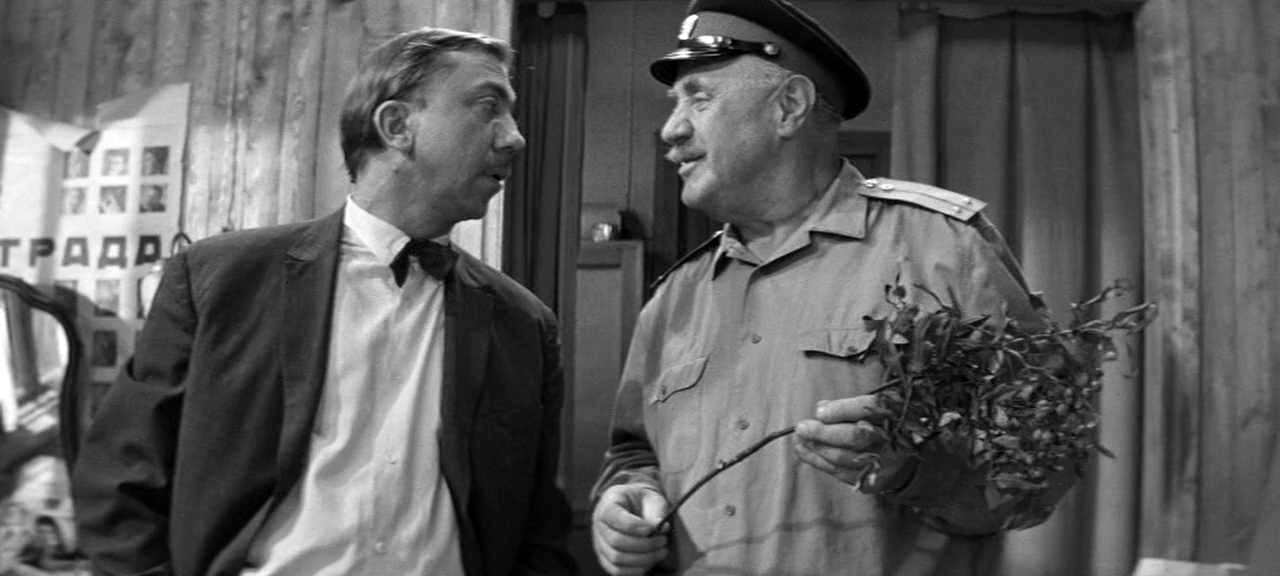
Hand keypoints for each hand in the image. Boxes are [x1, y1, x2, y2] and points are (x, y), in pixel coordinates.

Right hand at [591, 484, 669, 574]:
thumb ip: (655, 510)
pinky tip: (651, 561)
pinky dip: (636, 570)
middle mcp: (599, 525)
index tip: (653, 529)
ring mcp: (600, 544)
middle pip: (616, 541)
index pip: (614, 517)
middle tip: (663, 540)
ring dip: (643, 559)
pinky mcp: (605, 558)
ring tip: (661, 551)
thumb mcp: (651, 497)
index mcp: (608, 505)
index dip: (634, 526)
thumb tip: (659, 527)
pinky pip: (617, 571)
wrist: (632, 506)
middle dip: (644, 544)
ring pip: (617, 559)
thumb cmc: (641, 501)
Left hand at [794, 395, 913, 491]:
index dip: (842, 410)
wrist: (906, 460)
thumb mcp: (875, 409)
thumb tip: (821, 409)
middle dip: (824, 433)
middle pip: (855, 437)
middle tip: (802, 428)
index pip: (869, 408)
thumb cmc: (883, 427)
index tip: (819, 412)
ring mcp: (883, 464)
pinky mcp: (872, 481)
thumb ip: (850, 407)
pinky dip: (818, 461)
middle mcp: (892, 440)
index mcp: (895, 415)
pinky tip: (804, 451)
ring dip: (816, 448)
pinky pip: (840, 472)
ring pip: (844, 458)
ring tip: (799, 439)